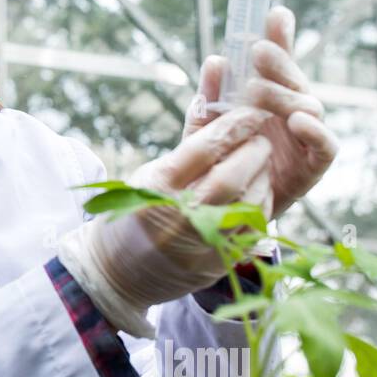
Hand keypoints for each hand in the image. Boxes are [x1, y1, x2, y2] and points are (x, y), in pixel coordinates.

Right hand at [57, 107, 272, 336]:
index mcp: (156, 188)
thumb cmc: (131, 213)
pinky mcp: (217, 263)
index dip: (233, 125)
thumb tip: (215, 102)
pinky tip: (257, 190)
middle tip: (260, 138)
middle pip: (231, 176)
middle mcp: (179, 216)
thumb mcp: (147, 176)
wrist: (115, 273)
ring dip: (262, 176)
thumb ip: (186, 147)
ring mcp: (200, 243)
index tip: (249, 112)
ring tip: (260, 163)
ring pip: (248, 203)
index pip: (204, 148)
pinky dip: (260, 203)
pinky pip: (252, 229)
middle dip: (253, 151)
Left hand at [184, 6, 337, 219]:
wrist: (222, 211)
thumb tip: (215, 60)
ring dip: (287, 94)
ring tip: (260, 89)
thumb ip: (211, 96)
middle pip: (295, 79)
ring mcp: (305, 138)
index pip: (278, 61)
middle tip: (256, 50)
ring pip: (309, 106)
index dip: (280, 36)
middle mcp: (291, 112)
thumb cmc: (217, 163)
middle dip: (279, 61)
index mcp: (268, 97)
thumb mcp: (206, 126)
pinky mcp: (313, 167)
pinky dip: (316, 132)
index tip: (273, 12)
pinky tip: (297, 120)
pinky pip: (325, 146)